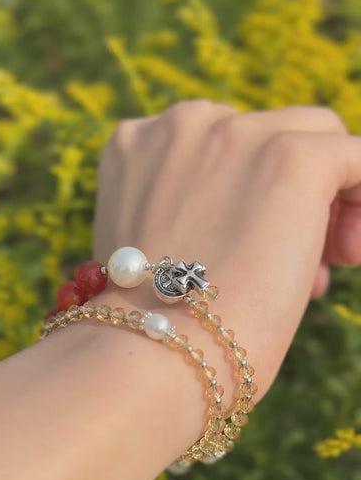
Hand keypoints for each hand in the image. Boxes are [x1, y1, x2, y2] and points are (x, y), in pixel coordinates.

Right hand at [93, 103, 360, 399]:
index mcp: (141, 145)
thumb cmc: (154, 326)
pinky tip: (354, 248)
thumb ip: (194, 213)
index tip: (253, 252)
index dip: (249, 194)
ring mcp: (238, 133)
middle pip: (269, 135)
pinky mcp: (294, 157)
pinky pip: (360, 157)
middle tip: (302, 263)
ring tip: (329, 264)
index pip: (221, 146)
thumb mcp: (158, 250)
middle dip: (289, 194)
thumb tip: (265, 221)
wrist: (156, 355)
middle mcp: (184, 124)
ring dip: (327, 198)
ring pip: (317, 136)